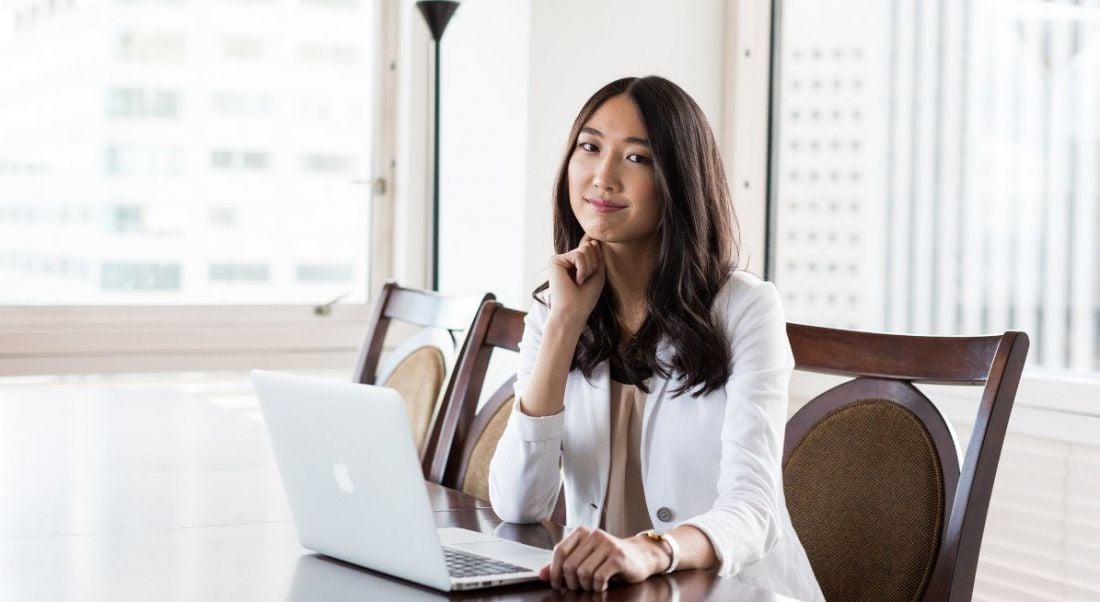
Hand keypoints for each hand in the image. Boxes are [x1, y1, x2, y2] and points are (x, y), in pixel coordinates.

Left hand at [538, 527, 666, 591]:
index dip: (555, 571)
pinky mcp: (618, 557)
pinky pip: (599, 577)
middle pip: (570, 565)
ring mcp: (607, 545)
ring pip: (583, 572)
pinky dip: (597, 587)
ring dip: (585, 586)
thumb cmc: (611, 557)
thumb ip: (564, 564)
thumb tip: (542, 574)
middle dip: (571, 582)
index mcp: (583, 532)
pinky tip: (602, 586)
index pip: (560, 551)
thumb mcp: (586, 557)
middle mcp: (594, 535)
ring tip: (591, 586)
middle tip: (578, 587)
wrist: (641, 556)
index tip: (557, 583)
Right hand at [546, 236, 605, 332]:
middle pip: (588, 247)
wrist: (573, 312)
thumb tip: (592, 238)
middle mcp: (564, 260)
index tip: (596, 239)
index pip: (586, 248)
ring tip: (581, 281)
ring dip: (589, 268)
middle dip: (594, 264)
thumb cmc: (586, 298)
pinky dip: (582, 268)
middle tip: (586, 280)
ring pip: (584, 250)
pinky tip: (576, 280)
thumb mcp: (597, 273)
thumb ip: (596, 255)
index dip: (594, 244)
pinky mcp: (554, 261)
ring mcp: (558, 260)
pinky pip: (578, 255)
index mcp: (572, 264)